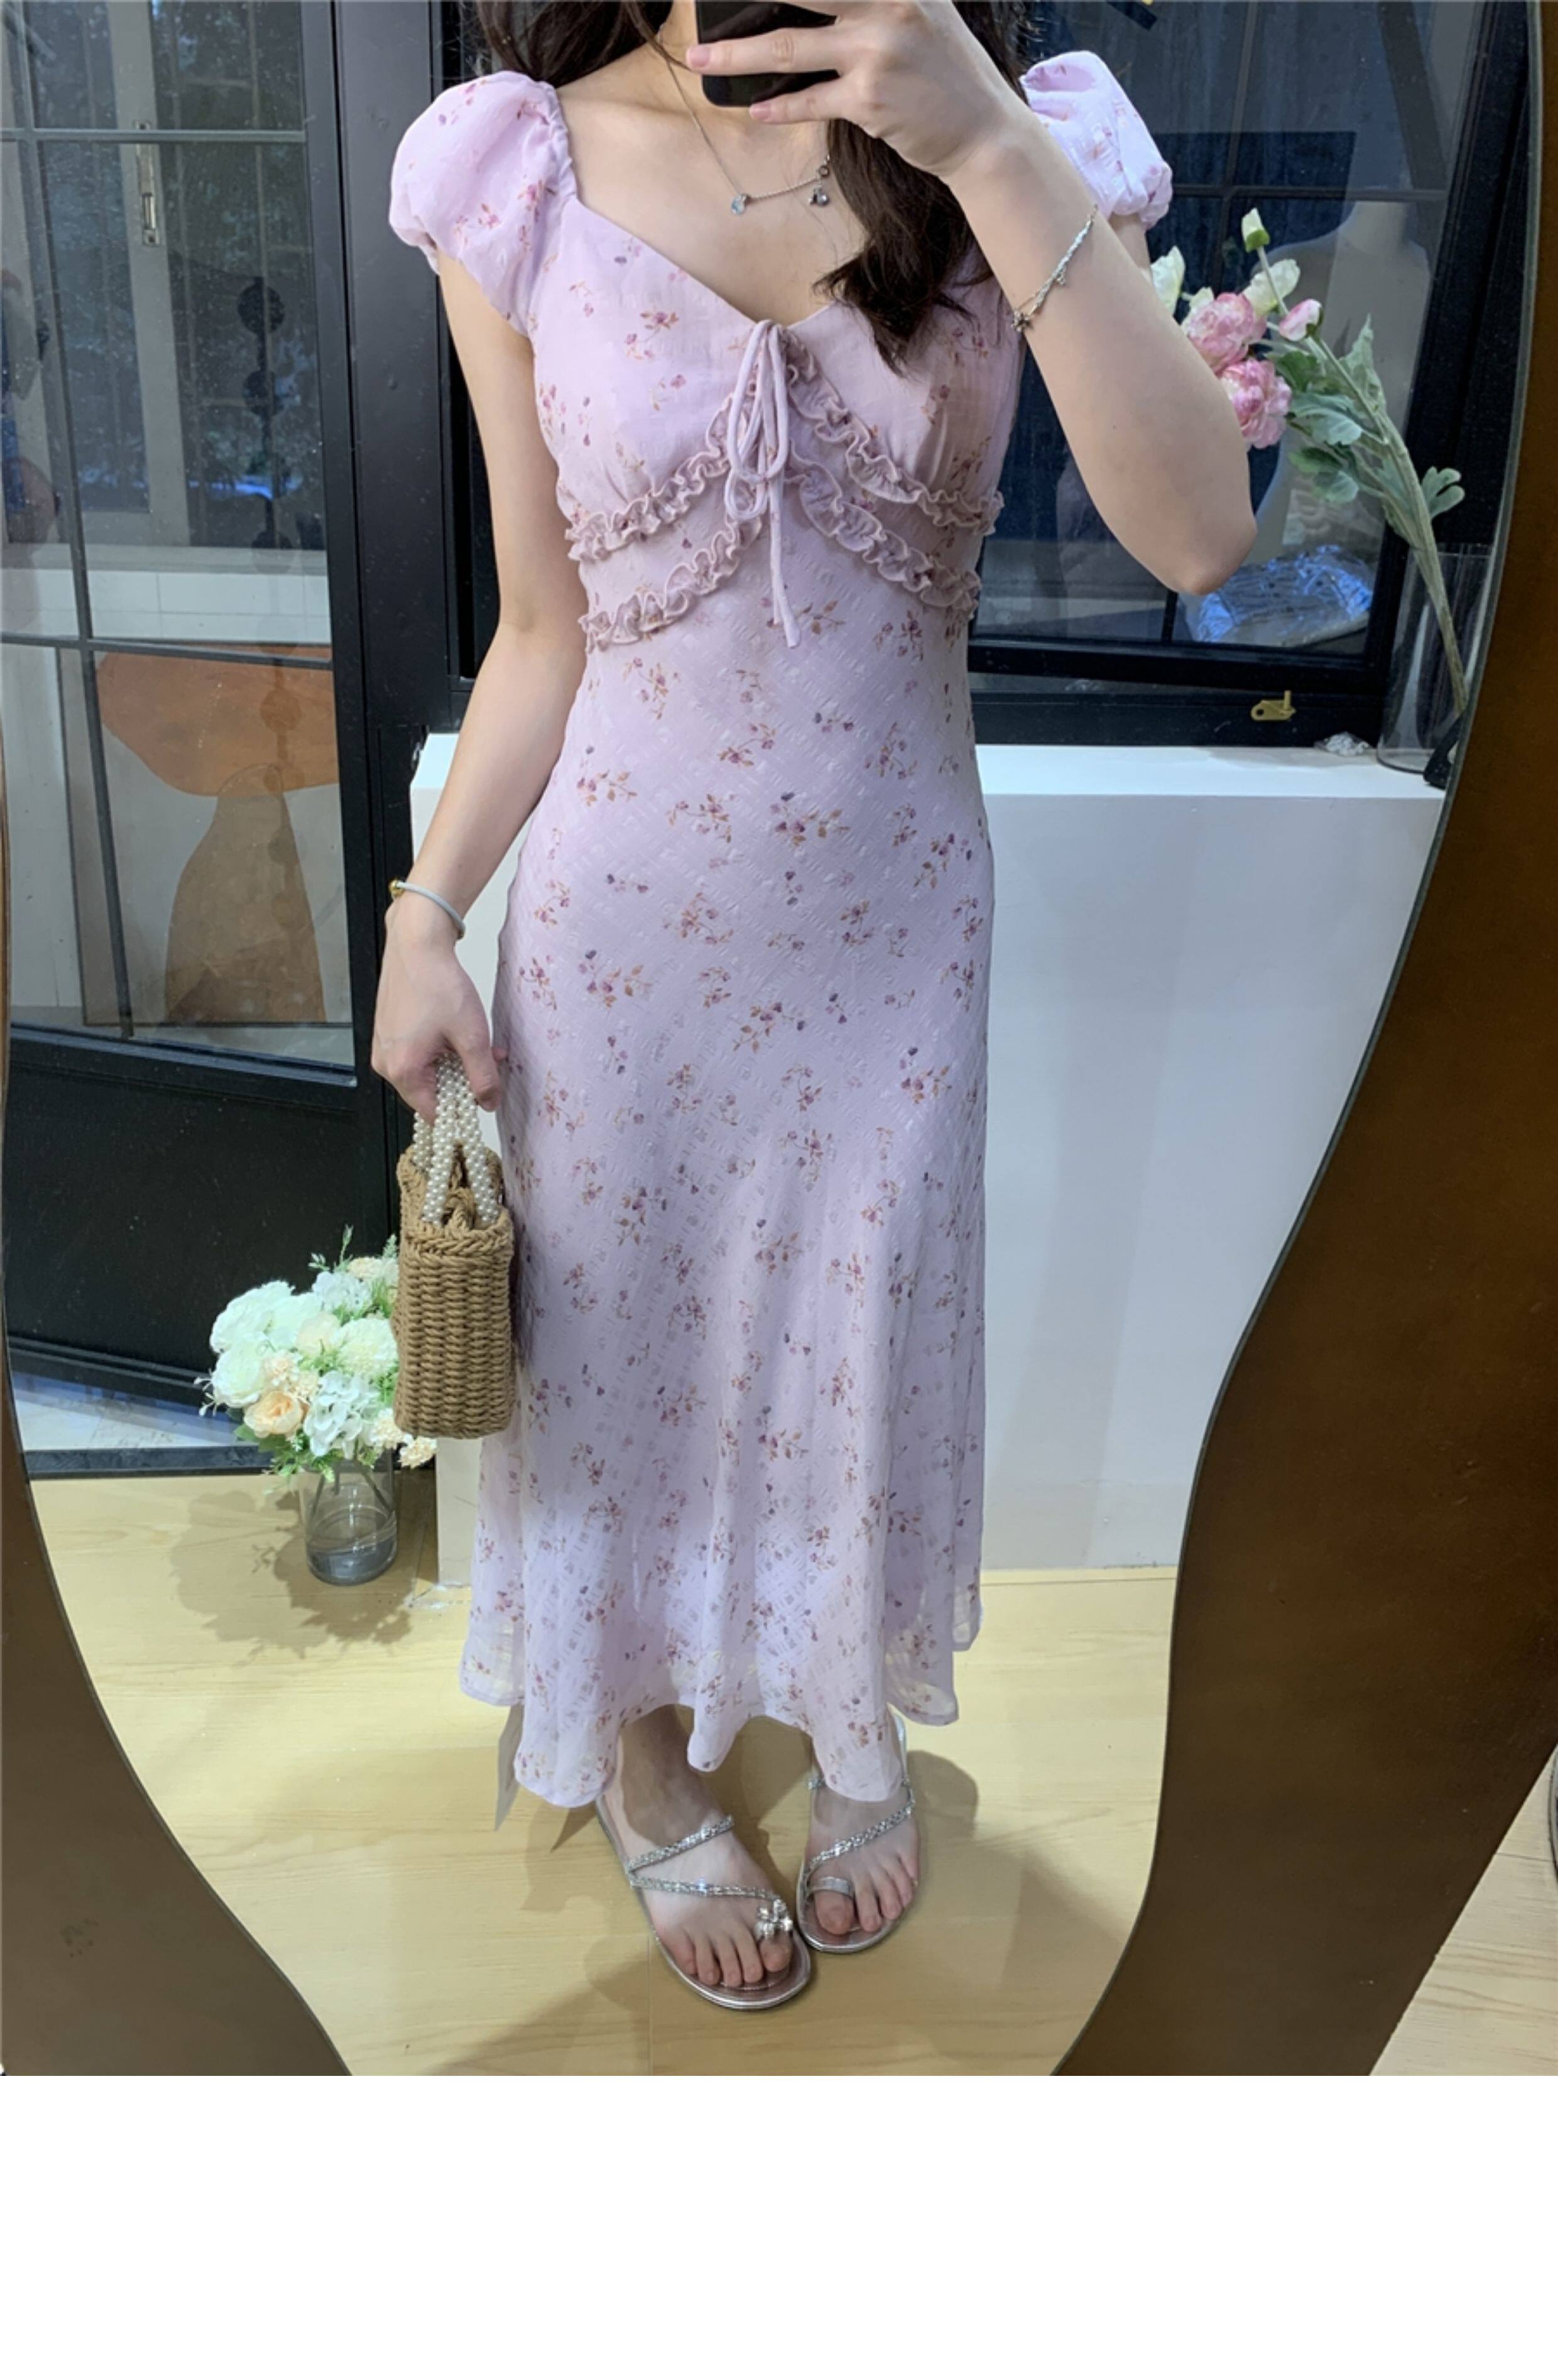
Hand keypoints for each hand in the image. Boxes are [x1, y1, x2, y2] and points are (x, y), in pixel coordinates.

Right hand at [372, 899, 505, 1125]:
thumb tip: (488, 1104)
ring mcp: (383, 1046)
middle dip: (462, 1080)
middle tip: (487, 1060)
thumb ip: (483, 1076)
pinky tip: (457, 1031)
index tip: (483, 1093)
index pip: (434, 1113)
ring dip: (454, 1062)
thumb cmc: (439, 984)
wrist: (416, 943)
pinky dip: (439, 1049)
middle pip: (429, 1092)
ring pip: (425, 1071)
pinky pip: (415, 1053)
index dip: (462, 1107)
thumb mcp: (472, 1036)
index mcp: (402, 1070)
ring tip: (476, 1040)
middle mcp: (385, 1062)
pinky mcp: (387, 1031)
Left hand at [684, 0, 1031, 182]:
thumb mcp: (921, 9)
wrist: (984, 131)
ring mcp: (876, 53)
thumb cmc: (945, 71)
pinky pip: (808, 101)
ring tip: (697, 58)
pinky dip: (778, 106)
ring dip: (735, 56)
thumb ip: (870, 0)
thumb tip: (810, 1)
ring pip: (787, 47)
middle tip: (699, 0)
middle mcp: (887, 5)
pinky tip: (754, 107)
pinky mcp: (869, 101)